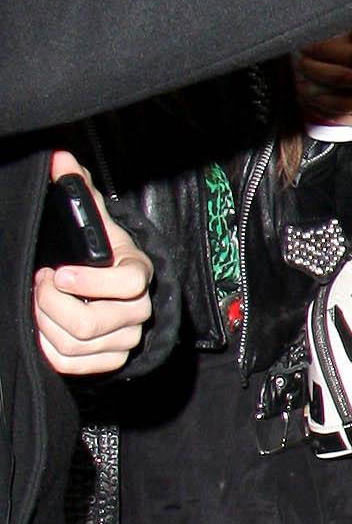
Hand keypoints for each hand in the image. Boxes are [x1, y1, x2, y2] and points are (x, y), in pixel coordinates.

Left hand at [32, 154, 151, 377]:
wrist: (116, 289)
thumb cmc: (102, 252)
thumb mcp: (93, 219)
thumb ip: (77, 188)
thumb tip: (60, 159)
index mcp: (138, 272)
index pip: (128, 285)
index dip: (89, 283)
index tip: (58, 273)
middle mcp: (139, 309)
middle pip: (91, 323)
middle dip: (51, 305)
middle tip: (41, 285)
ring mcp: (127, 337)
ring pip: (78, 345)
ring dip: (46, 324)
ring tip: (40, 303)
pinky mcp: (113, 359)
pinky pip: (75, 364)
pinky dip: (51, 349)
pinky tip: (45, 328)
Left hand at [294, 34, 351, 161]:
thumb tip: (343, 36)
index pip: (349, 51)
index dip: (323, 49)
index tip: (306, 47)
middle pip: (339, 73)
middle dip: (313, 68)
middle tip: (298, 64)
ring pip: (335, 95)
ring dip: (311, 90)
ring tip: (299, 84)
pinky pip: (338, 113)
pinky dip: (320, 108)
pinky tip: (310, 102)